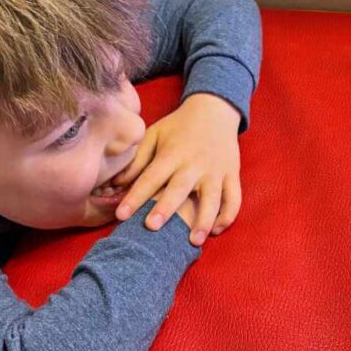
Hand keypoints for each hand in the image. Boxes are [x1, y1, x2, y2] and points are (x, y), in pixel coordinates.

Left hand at [114, 93, 241, 245]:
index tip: (121, 215)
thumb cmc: (178, 126)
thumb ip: (137, 160)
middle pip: (179, 188)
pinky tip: (216, 230)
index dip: (135, 197)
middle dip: (166, 208)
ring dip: (204, 220)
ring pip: (212, 198)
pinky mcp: (232, 174)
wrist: (214, 109)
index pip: (151, 177)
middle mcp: (194, 163)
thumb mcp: (154, 135)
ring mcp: (216, 170)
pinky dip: (227, 216)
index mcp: (172, 153)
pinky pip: (234, 198)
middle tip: (152, 227)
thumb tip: (116, 184)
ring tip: (194, 241)